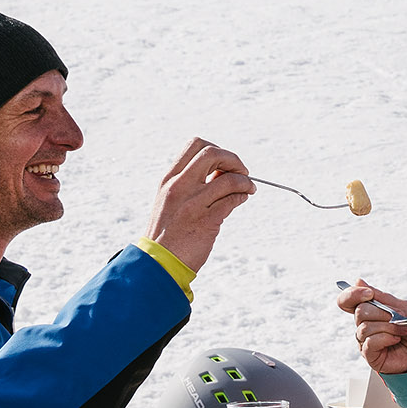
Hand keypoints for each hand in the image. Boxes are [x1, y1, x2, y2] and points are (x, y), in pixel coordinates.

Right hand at [146, 139, 254, 270]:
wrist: (157, 263)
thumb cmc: (167, 233)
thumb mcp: (170, 201)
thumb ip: (190, 184)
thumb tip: (222, 172)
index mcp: (169, 180)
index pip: (195, 145)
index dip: (216, 149)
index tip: (224, 163)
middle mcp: (179, 187)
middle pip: (212, 154)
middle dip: (233, 159)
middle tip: (241, 171)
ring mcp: (193, 203)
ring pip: (228, 179)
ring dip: (245, 181)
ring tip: (249, 188)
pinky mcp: (206, 221)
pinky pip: (232, 199)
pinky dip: (242, 196)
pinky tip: (242, 199)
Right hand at [338, 282, 406, 374]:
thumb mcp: (401, 306)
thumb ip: (379, 296)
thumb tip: (358, 281)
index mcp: (369, 311)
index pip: (347, 301)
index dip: (352, 294)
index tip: (369, 294)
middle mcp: (363, 325)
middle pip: (359, 312)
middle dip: (382, 312)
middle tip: (399, 317)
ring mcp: (365, 341)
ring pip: (365, 328)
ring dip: (388, 326)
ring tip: (404, 329)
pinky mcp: (371, 356)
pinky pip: (369, 343)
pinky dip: (385, 338)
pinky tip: (396, 339)